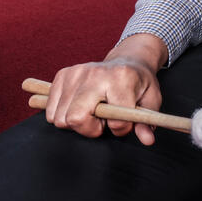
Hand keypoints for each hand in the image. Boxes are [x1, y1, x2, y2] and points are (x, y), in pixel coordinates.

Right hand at [44, 34, 167, 141]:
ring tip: (93, 112)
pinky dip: (62, 115)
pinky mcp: (62, 75)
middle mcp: (96, 73)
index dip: (120, 128)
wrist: (128, 60)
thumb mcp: (151, 100)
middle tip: (103, 121)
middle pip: (76, 118)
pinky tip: (80, 107)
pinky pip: (50, 110)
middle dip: (90, 129)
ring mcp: (76, 72)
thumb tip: (147, 140)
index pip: (115, 119)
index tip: (123, 123)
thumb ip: (147, 122)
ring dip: (76, 123)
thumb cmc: (139, 83)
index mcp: (122, 78)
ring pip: (60, 118)